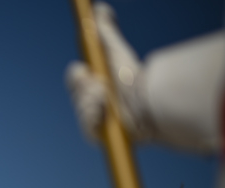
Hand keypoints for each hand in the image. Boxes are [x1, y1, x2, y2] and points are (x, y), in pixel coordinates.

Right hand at [66, 2, 151, 141]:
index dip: (79, 75)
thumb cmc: (134, 77)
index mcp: (96, 83)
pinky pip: (87, 127)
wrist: (149, 103)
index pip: (75, 77)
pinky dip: (95, 119)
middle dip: (86, 89)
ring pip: (81, 109)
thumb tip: (98, 9)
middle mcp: (95, 102)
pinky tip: (108, 116)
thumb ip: (105, 31)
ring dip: (93, 103)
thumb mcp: (116, 51)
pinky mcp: (100, 137)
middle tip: (101, 86)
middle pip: (77, 94)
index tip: (88, 72)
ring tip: (108, 101)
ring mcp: (97, 120)